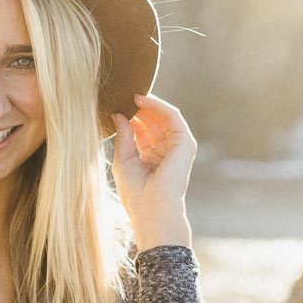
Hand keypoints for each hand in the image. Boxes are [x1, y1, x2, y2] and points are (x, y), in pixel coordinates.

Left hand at [112, 92, 195, 245]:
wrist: (152, 209)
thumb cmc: (135, 192)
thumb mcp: (124, 158)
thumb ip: (124, 135)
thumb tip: (118, 114)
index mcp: (152, 156)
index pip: (143, 130)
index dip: (132, 115)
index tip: (116, 103)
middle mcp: (166, 150)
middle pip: (154, 121)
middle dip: (140, 107)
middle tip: (124, 93)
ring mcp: (177, 147)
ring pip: (164, 116)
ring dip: (149, 103)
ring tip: (132, 94)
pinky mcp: (185, 143)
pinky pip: (172, 117)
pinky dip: (158, 105)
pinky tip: (142, 99)